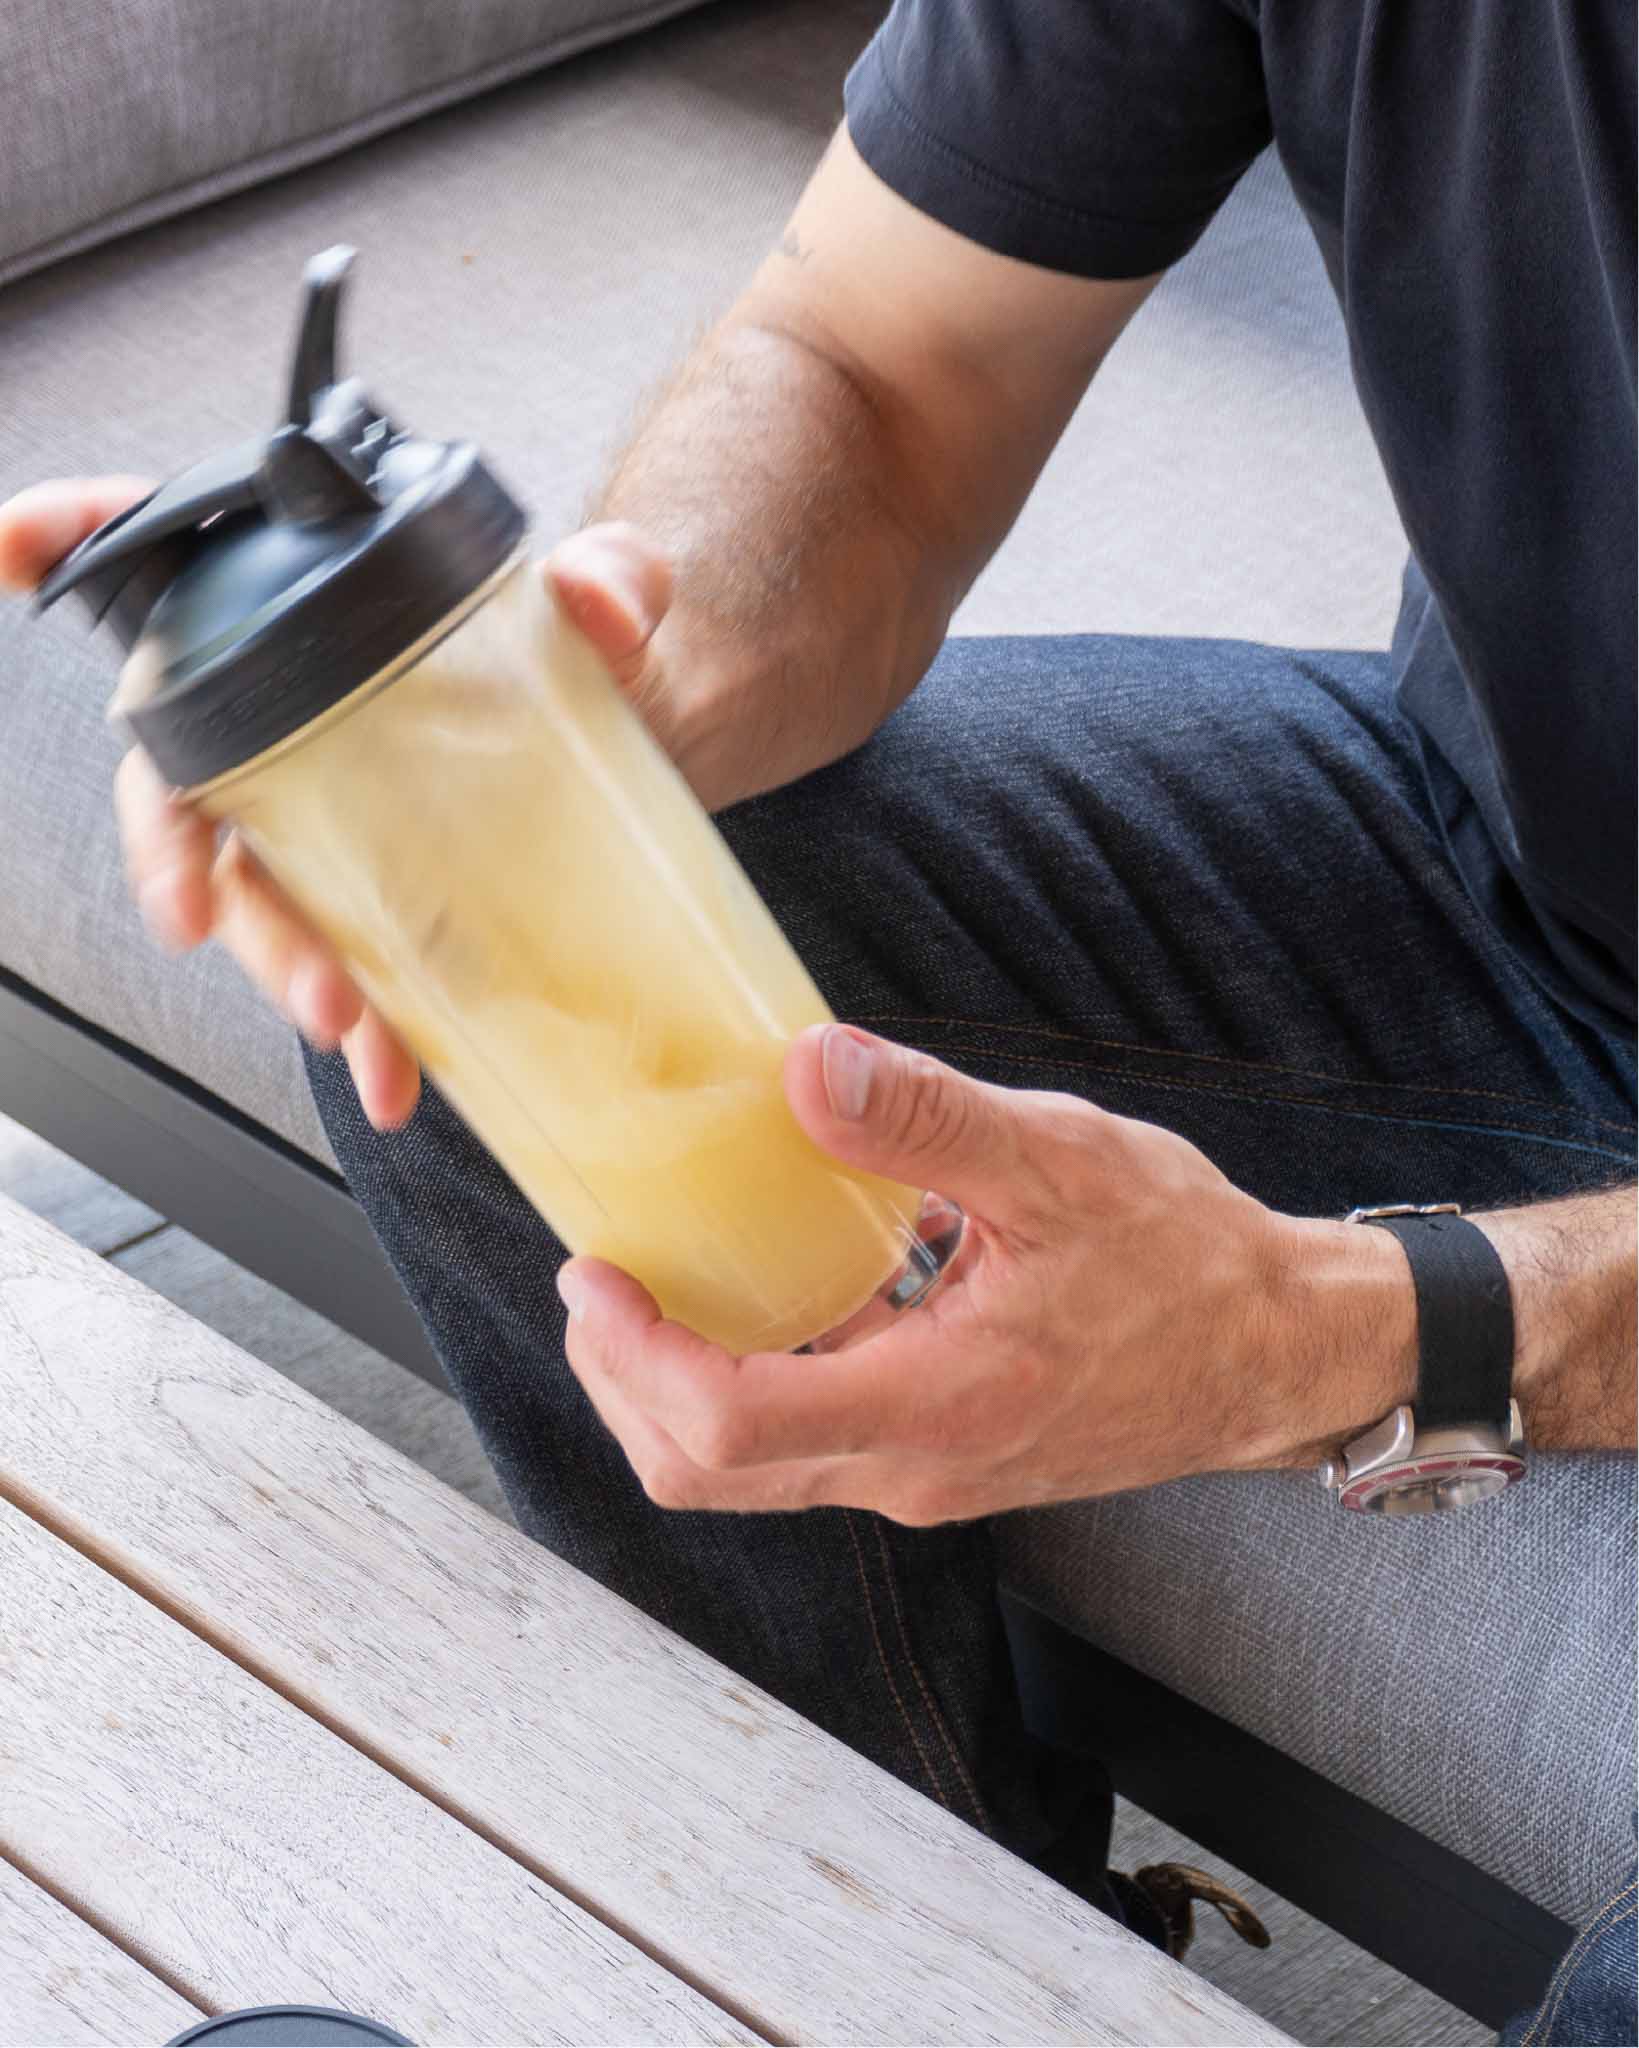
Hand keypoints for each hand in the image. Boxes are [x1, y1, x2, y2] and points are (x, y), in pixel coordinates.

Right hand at [1, 478, 673, 1127]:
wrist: (654, 752)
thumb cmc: (596, 660)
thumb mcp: (612, 607)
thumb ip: (610, 581)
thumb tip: (601, 600)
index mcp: (319, 625)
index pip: (181, 566)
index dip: (84, 540)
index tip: (18, 539)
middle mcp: (294, 725)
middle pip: (183, 782)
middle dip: (173, 855)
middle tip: (195, 917)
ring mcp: (325, 825)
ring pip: (253, 899)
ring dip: (276, 964)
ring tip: (341, 1018)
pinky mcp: (376, 906)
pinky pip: (341, 970)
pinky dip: (368, 1032)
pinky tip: (399, 1077)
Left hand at [559, 1026, 1418, 1522]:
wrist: (1275, 1353)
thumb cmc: (1187, 1262)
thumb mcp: (1060, 1161)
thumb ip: (926, 1118)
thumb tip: (805, 1068)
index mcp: (940, 1404)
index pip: (731, 1425)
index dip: (636, 1356)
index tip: (595, 1274)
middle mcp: (915, 1469)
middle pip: (707, 1470)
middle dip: (625, 1379)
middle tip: (601, 1278)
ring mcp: (924, 1478)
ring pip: (746, 1472)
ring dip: (673, 1390)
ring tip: (655, 1283)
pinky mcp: (937, 1464)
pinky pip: (803, 1450)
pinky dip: (742, 1387)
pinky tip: (758, 1295)